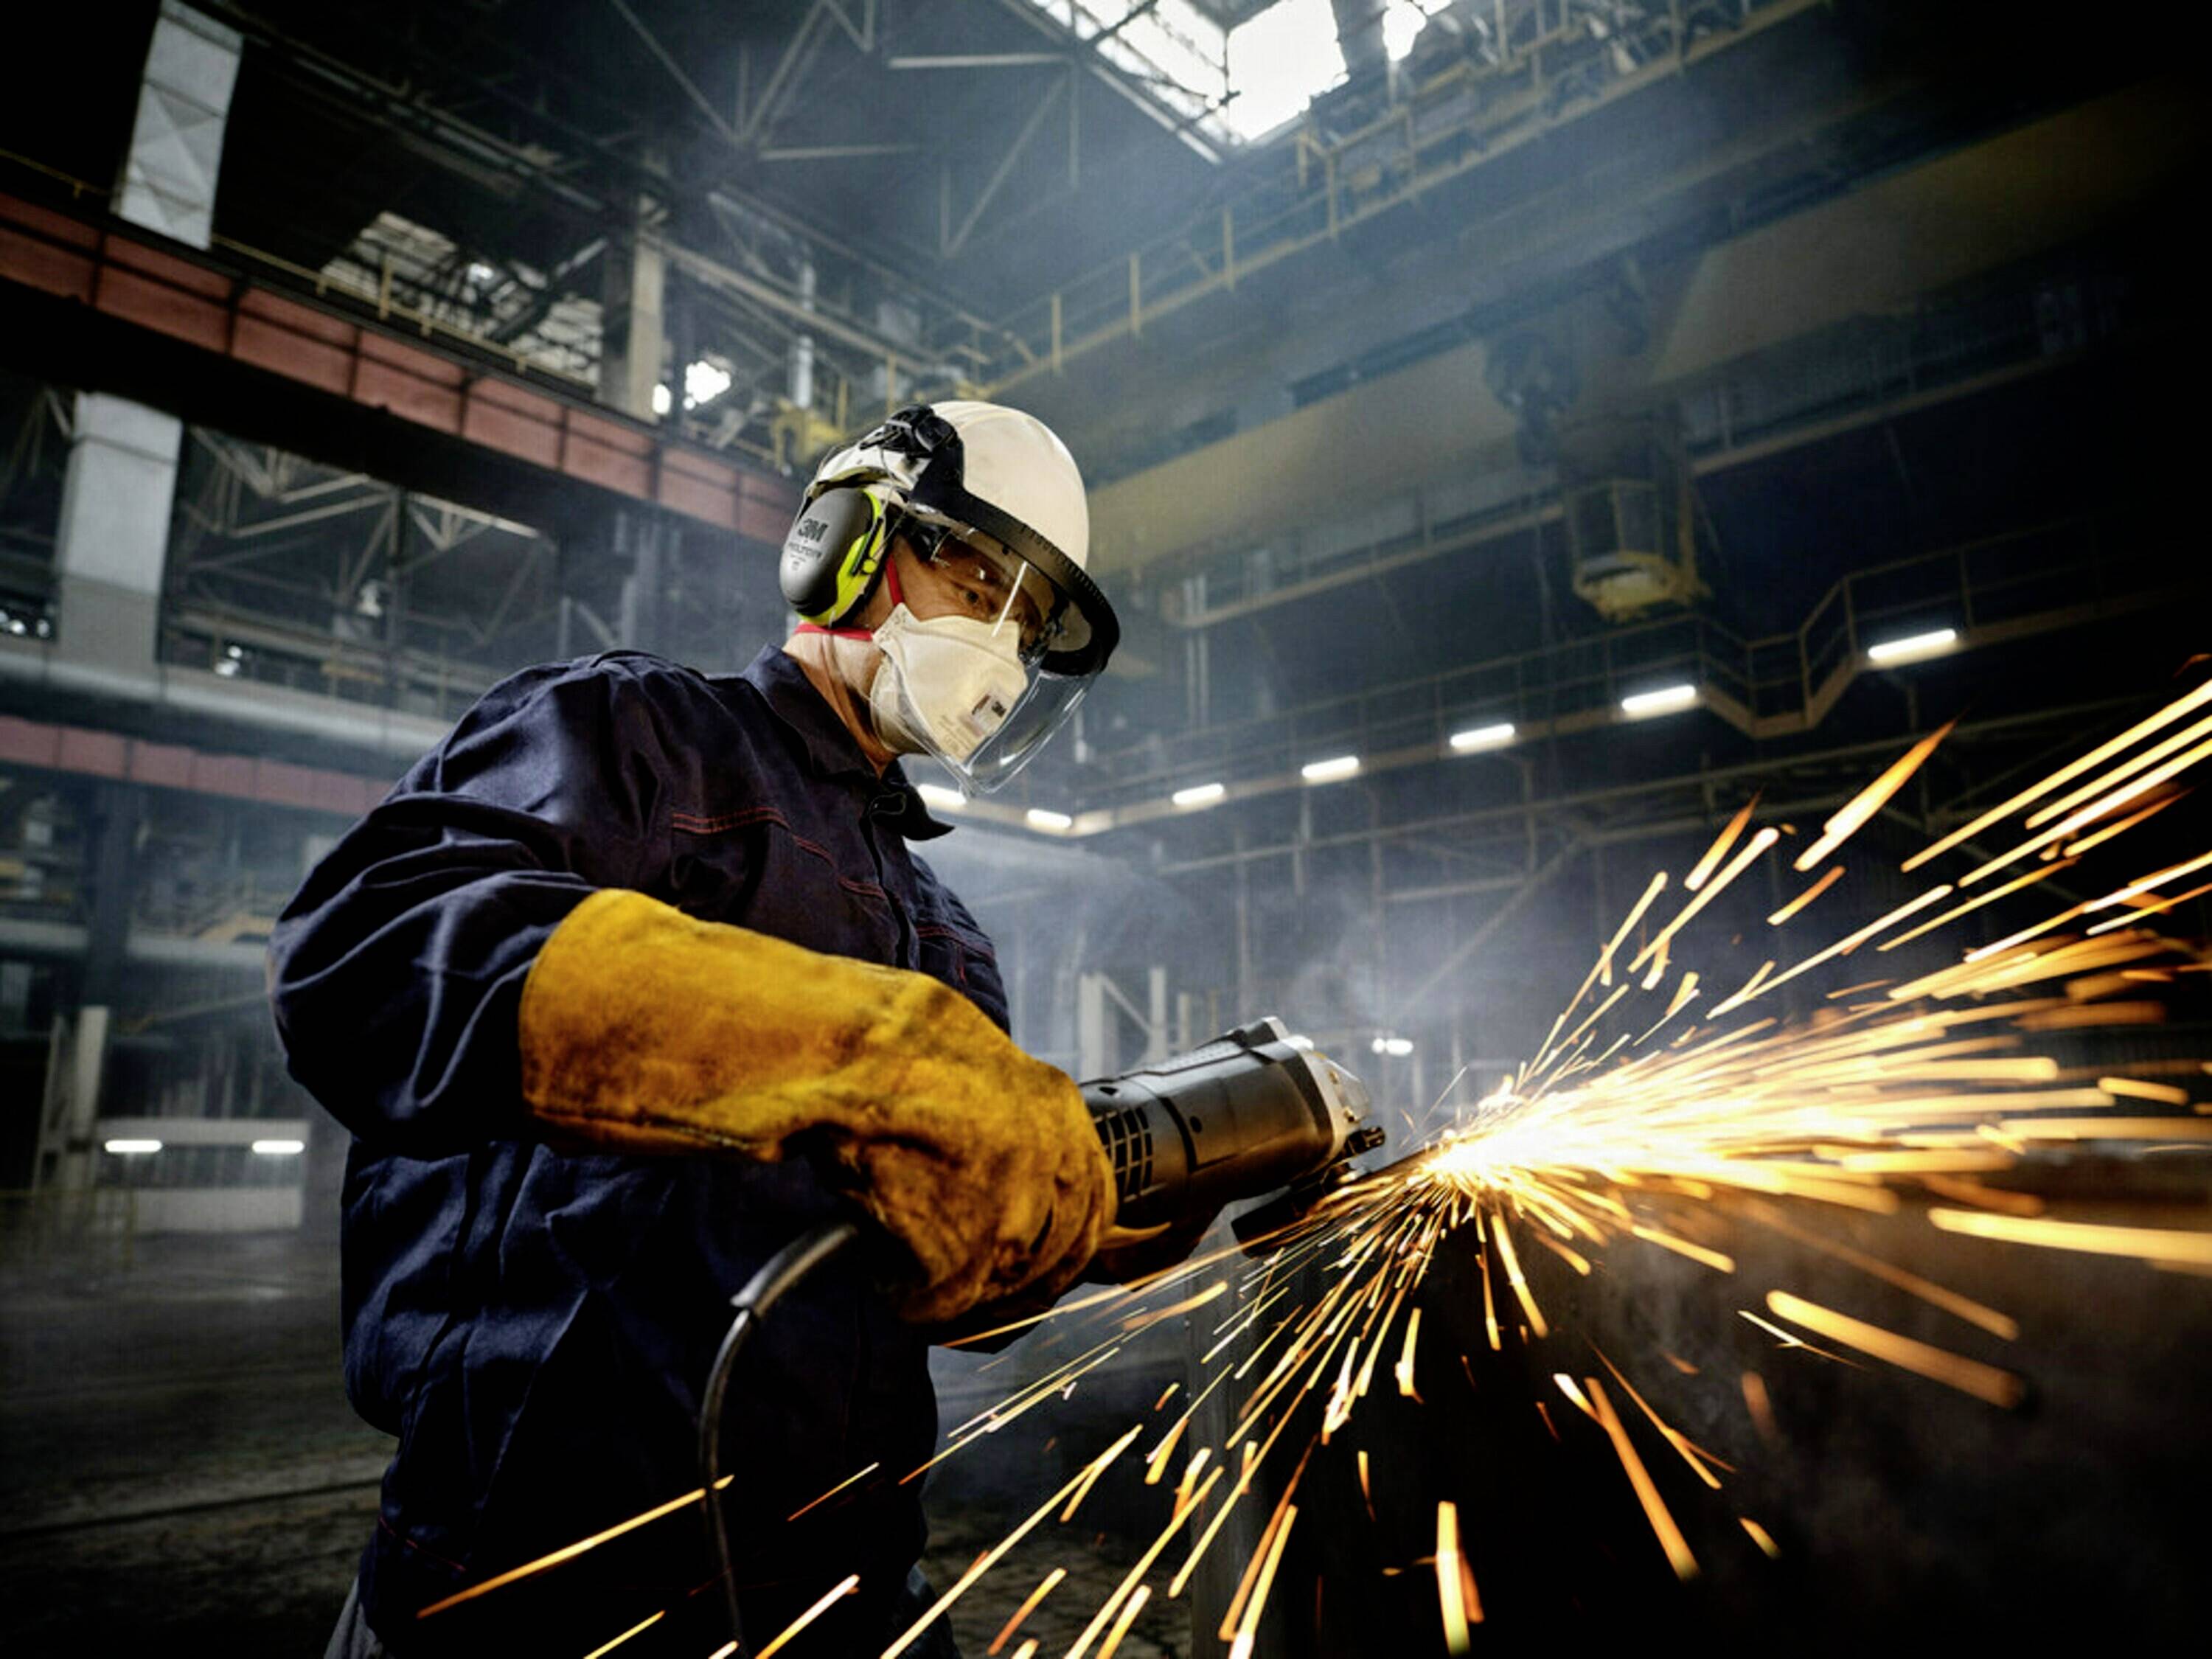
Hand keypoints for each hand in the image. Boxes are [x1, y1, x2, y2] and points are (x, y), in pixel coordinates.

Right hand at [519, 889, 1113, 1325]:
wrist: (632, 1000)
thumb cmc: (712, 1039)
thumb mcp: (841, 1061)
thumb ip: (912, 1111)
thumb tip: (974, 1193)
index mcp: (948, 1025)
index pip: (1069, 1125)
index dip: (1079, 1209)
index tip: (1052, 1263)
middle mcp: (960, 1042)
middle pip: (1072, 1178)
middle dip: (1045, 1261)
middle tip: (983, 1302)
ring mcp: (930, 1076)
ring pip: (1026, 1216)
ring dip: (984, 1279)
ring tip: (924, 1293)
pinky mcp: (887, 1120)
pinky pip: (958, 1240)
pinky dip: (935, 1286)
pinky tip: (890, 1286)